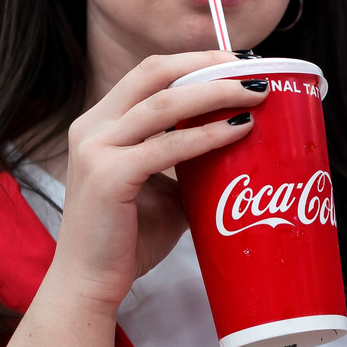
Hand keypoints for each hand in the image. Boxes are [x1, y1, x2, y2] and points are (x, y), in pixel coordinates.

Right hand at [48, 51, 268, 314]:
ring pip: (165, 102)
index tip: (238, 63)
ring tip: (257, 94)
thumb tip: (240, 148)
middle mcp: (93, 127)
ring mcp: (96, 149)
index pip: (150, 72)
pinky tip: (240, 129)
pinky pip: (168, 146)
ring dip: (217, 92)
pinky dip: (209, 134)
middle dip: (208, 65)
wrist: (89, 285)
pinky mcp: (108, 176)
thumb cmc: (127, 240)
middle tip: (253, 71)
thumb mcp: (161, 190)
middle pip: (156, 72)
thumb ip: (188, 163)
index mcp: (101, 123)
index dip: (195, 61)